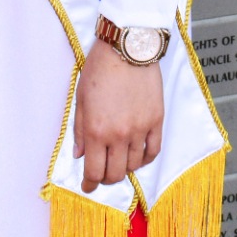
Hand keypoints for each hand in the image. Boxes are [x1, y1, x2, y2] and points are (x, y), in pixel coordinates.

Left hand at [73, 38, 163, 192]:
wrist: (127, 48)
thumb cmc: (100, 68)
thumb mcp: (81, 98)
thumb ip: (80, 130)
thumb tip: (80, 154)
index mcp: (97, 130)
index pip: (94, 171)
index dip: (89, 184)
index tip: (87, 187)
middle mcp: (120, 135)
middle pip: (115, 173)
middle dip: (105, 179)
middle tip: (100, 176)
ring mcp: (140, 129)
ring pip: (134, 165)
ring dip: (124, 168)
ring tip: (117, 162)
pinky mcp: (156, 121)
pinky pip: (153, 151)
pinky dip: (145, 159)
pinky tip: (137, 156)